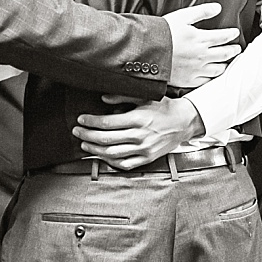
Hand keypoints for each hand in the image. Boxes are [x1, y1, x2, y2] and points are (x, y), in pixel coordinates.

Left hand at [73, 95, 205, 169]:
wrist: (184, 122)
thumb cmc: (163, 107)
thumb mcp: (145, 96)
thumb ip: (123, 96)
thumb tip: (103, 99)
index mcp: (138, 119)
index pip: (107, 122)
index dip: (90, 122)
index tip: (80, 119)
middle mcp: (140, 136)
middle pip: (106, 139)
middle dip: (87, 135)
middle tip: (77, 131)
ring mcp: (144, 149)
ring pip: (112, 154)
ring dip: (95, 149)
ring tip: (85, 143)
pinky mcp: (147, 159)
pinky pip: (124, 164)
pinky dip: (110, 162)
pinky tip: (101, 155)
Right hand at [163, 2, 239, 89]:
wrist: (148, 52)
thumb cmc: (163, 33)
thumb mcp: (182, 16)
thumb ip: (202, 12)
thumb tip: (218, 8)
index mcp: (202, 39)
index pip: (223, 37)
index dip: (231, 35)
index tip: (235, 33)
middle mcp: (202, 56)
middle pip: (225, 54)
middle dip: (233, 51)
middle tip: (237, 49)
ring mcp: (196, 69)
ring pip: (218, 69)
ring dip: (226, 65)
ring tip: (228, 62)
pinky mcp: (188, 80)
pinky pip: (206, 81)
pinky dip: (213, 78)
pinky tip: (214, 76)